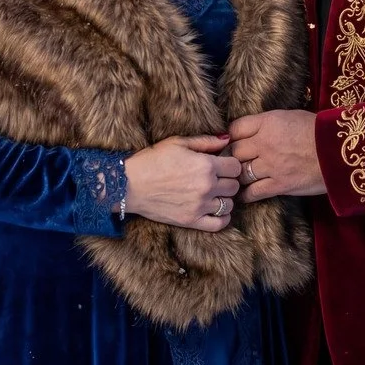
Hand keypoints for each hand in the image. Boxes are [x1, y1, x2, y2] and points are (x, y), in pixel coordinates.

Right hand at [123, 134, 239, 231]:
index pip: (235, 167)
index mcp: (205, 165)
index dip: (230, 165)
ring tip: (213, 193)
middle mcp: (206, 186)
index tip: (221, 165)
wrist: (129, 184)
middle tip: (216, 178)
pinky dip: (222, 218)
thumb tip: (227, 140)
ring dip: (224, 198)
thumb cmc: (151, 160)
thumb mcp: (177, 143)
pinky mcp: (191, 220)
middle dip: (228, 180)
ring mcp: (199, 205)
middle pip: (234, 186)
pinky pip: (219, 224)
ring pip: (229, 204)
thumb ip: (205, 142)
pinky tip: (214, 210)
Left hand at [227, 110, 324, 200]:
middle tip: (232, 161)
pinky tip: (244, 195)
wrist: (341, 152)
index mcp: (267, 123)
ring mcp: (271, 166)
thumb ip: (269, 123)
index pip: (235, 128)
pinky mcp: (280, 185)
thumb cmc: (320, 131)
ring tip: (237, 178)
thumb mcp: (291, 116)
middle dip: (232, 156)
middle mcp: (264, 144)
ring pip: (241, 172)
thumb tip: (256, 129)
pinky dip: (246, 195)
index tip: (233, 141)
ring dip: (238, 176)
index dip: (232, 135)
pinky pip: (253, 192)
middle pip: (234, 151)